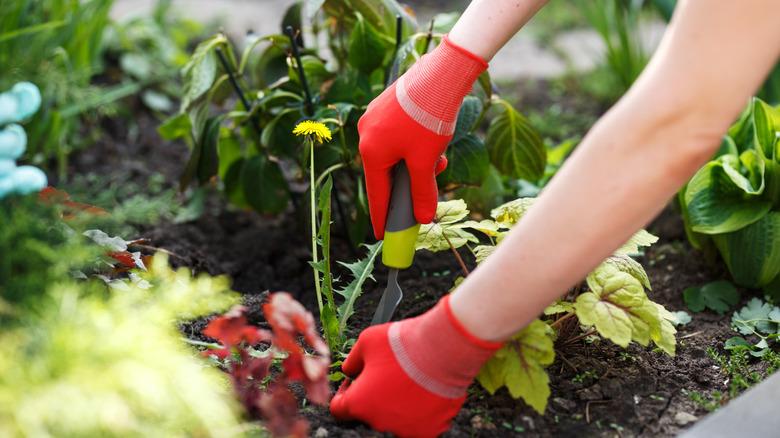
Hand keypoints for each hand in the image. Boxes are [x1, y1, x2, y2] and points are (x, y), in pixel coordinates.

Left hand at [329, 296, 500, 436]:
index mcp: (358, 404)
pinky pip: (418, 423)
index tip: (357, 380)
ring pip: (394, 420)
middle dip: (372, 397)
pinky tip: (423, 390)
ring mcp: (406, 429)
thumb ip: (351, 361)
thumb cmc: (402, 344)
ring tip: (407, 381)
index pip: (339, 409)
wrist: (442, 350)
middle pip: (369, 414)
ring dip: (395, 404)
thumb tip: (349, 370)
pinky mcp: (430, 429)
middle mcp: (379, 423)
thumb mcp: (365, 342)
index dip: (345, 392)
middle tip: (386, 376)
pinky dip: (419, 410)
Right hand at [358, 36, 486, 238]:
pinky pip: (397, 136)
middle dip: (409, 183)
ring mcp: (375, 118)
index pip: (376, 194)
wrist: (441, 73)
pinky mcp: (387, 106)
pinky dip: (415, 145)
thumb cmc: (429, 119)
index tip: (383, 235)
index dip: (382, 216)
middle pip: (386, 173)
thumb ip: (422, 192)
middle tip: (424, 194)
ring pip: (395, 154)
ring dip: (417, 163)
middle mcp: (366, 134)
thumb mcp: (427, 162)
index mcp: (371, 151)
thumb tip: (423, 218)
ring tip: (439, 158)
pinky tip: (434, 141)